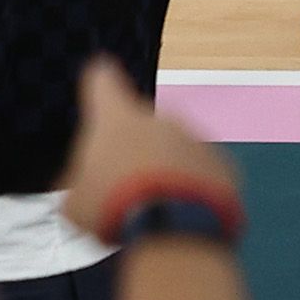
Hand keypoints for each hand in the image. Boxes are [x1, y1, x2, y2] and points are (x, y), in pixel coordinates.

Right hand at [56, 53, 239, 248]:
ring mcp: (197, 139)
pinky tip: (180, 208)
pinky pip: (201, 170)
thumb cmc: (113, 206)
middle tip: (123, 183)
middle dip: (135, 147)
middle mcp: (161, 119)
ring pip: (175, 149)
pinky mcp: (223, 163)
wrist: (174, 227)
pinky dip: (192, 183)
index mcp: (117, 119)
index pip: (103, 83)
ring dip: (165, 168)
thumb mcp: (76, 201)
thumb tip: (88, 189)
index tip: (99, 72)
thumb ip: (81, 183)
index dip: (99, 81)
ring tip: (152, 203)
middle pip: (142, 126)